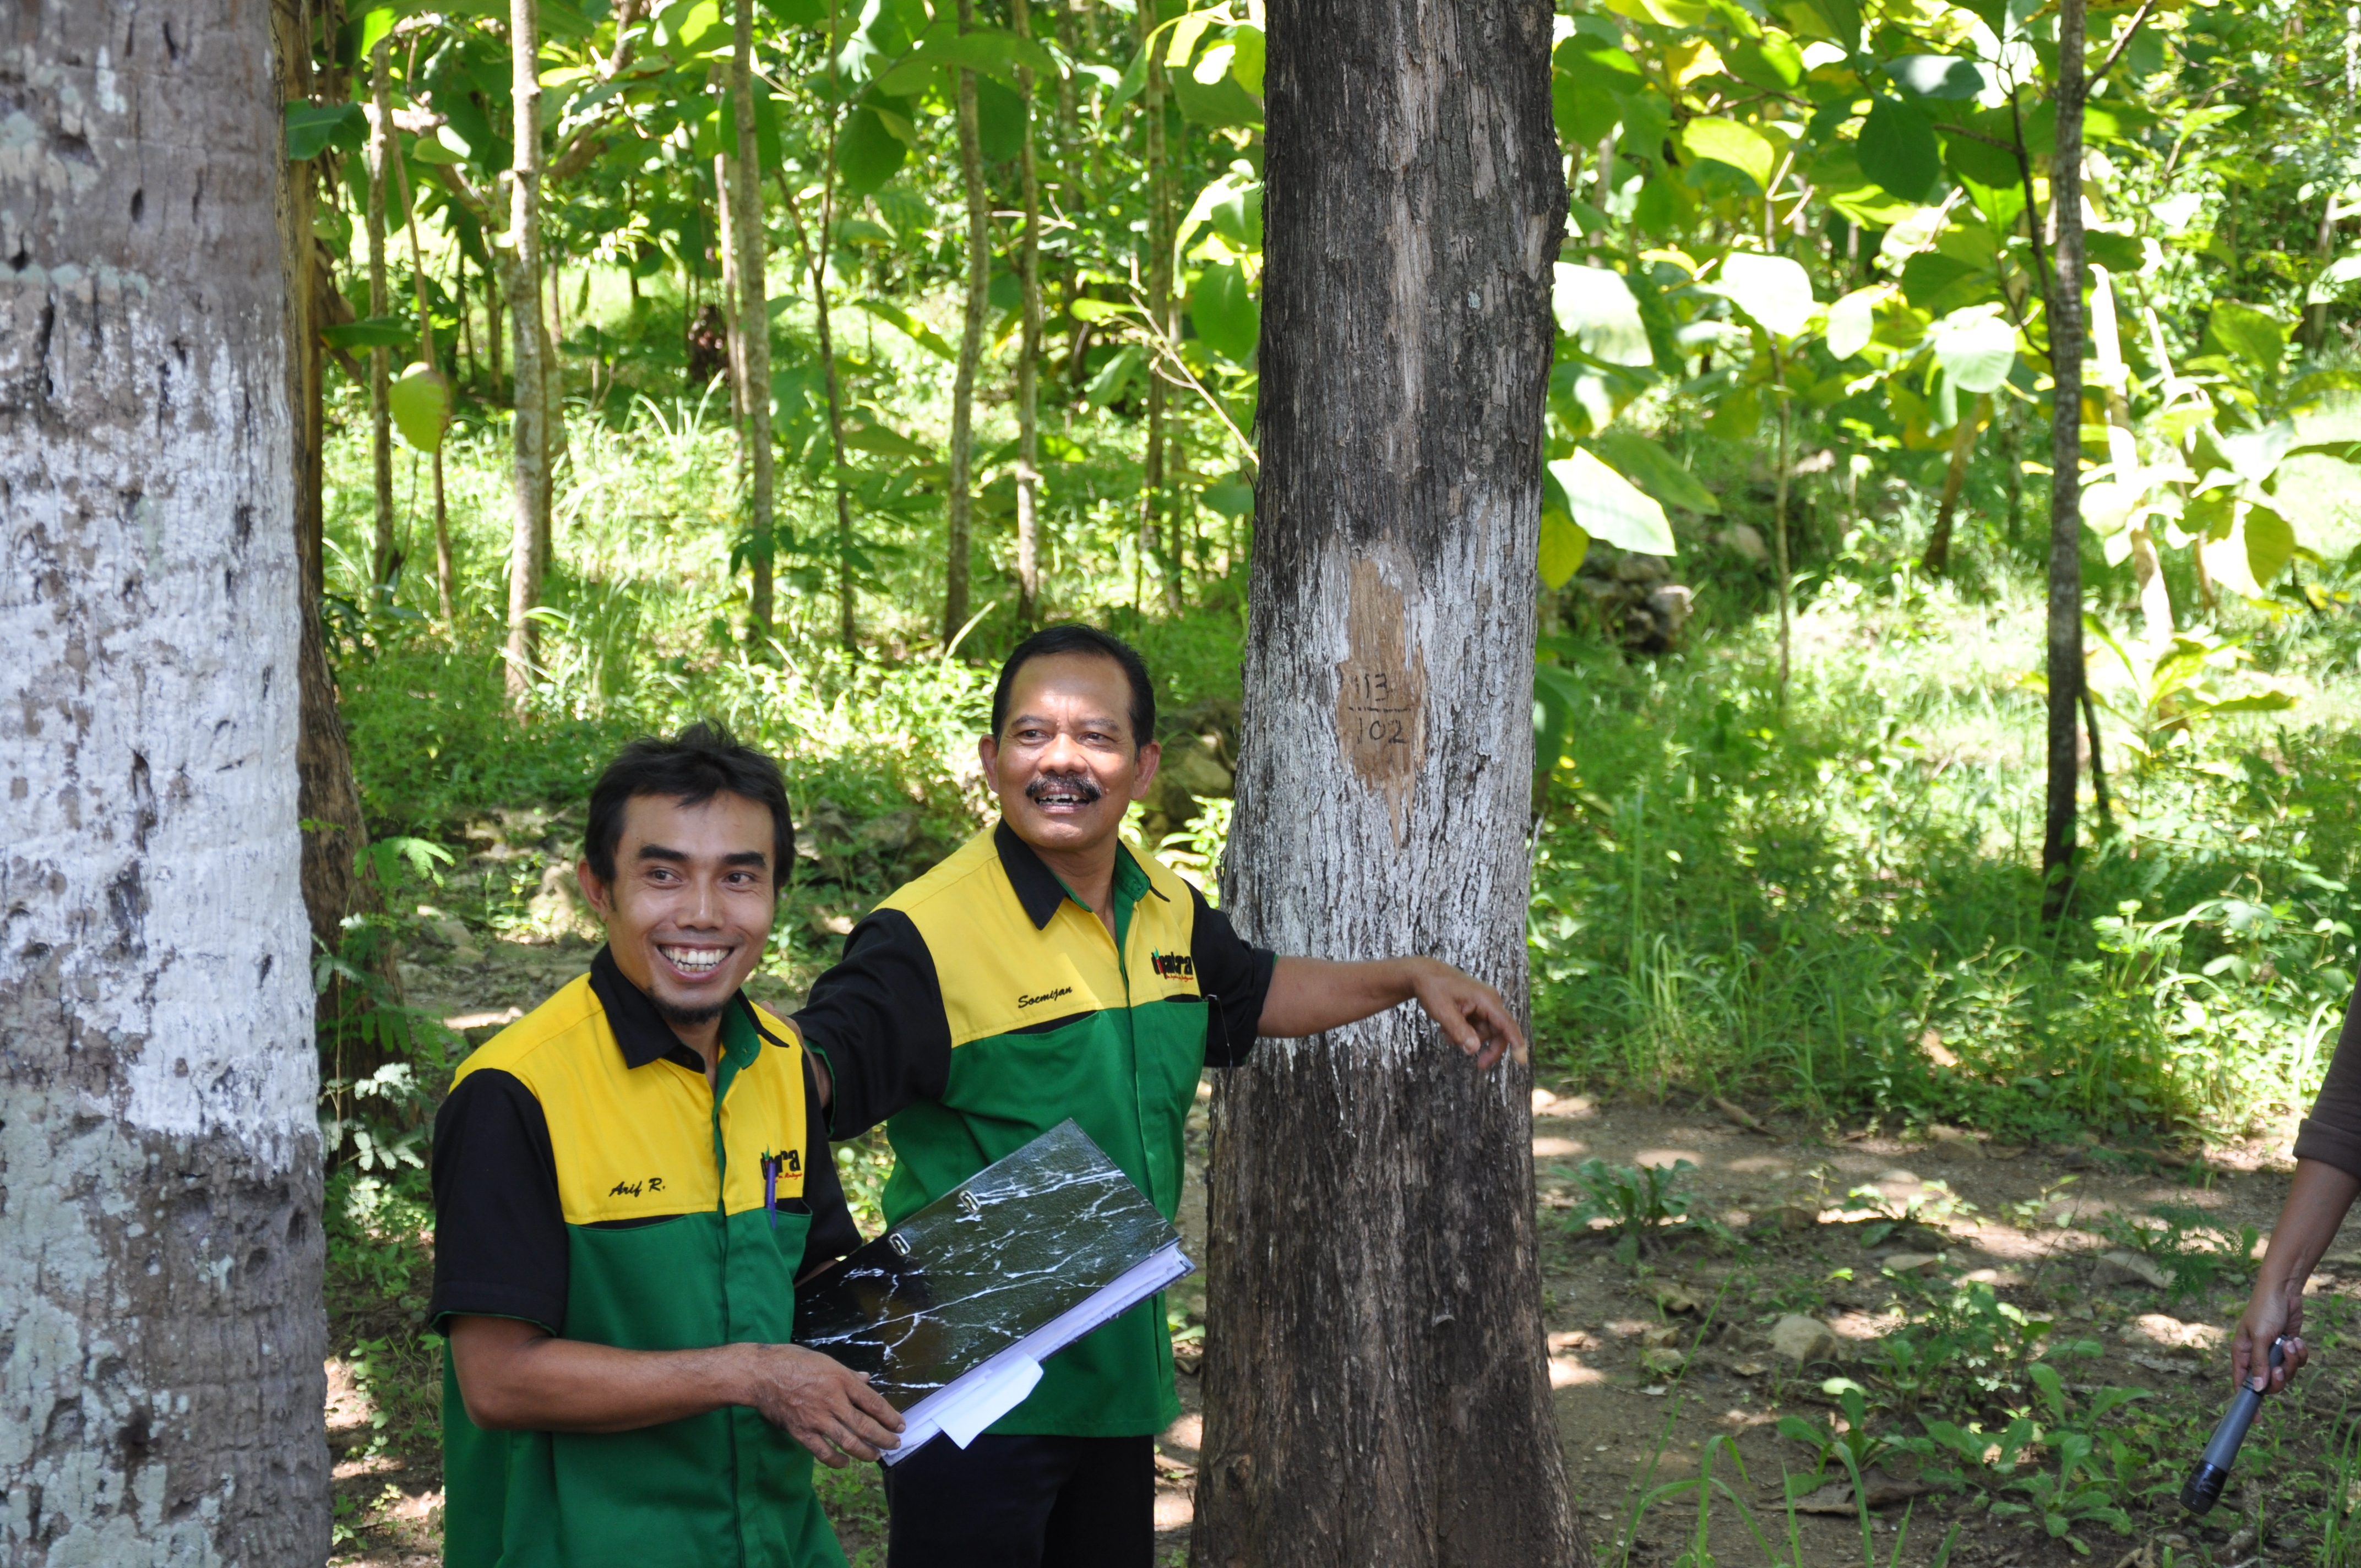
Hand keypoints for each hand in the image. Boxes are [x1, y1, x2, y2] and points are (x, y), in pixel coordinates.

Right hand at [737, 1344, 905, 1465]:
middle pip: (866, 1426)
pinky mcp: (801, 1432)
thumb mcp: (825, 1360)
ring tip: (876, 1455)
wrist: (761, 1374)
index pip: (873, 1402)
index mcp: (841, 1379)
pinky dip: (837, 1460)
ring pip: (849, 1442)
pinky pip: (823, 1452)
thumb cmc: (792, 1361)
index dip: (890, 1416)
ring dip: (866, 1452)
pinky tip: (845, 1463)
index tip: (900, 1425)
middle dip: (884, 1438)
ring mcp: (817, 1418)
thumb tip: (865, 1379)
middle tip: (894, 1444)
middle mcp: (833, 1400)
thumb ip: (847, 1374)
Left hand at [1405, 958, 1527, 1069]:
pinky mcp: (1476, 1007)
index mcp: (1486, 999)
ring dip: (1468, 1039)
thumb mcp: (1443, 1012)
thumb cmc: (1433, 989)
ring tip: (1446, 1035)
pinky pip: (1476, 1026)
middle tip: (1480, 1065)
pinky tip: (1447, 1030)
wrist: (1423, 974)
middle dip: (1489, 1048)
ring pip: (1485, 1031)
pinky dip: (1464, 1032)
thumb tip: (1474, 1049)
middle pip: (1499, 1032)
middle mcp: (1489, 1001)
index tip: (1522, 1061)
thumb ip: (1460, 1031)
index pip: (1507, 1024)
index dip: (1516, 1043)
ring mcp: (1483, 1004)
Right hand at [2235, 1274, 2307, 1394]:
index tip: (2257, 1421)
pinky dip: (2300, 1353)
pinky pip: (2297, 1363)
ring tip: (2291, 1343)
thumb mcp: (2260, 1337)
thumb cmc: (2264, 1310)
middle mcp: (2257, 1357)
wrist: (2283, 1292)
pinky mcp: (2288, 1349)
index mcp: (2242, 1354)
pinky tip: (2297, 1340)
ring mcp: (2274, 1353)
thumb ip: (2259, 1364)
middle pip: (2269, 1384)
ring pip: (2286, 1374)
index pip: (2242, 1384)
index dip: (2249, 1402)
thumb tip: (2259, 1389)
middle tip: (2281, 1367)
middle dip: (2279, 1377)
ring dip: (2291, 1361)